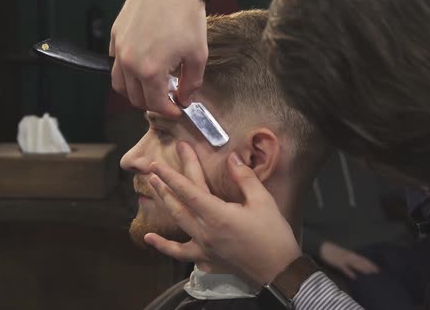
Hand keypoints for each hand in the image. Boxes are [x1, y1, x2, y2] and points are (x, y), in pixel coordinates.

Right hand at [109, 0, 207, 115]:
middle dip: (153, 104)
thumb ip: (191, 83)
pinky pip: (115, 64)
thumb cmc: (186, 15)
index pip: (156, 104)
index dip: (169, 111)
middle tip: (168, 99)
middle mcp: (129, 63)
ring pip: (119, 85)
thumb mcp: (198, 54)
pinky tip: (142, 66)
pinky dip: (126, 72)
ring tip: (152, 87)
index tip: (178, 110)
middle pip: (135, 98)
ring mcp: (119, 49)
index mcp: (150, 71)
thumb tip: (185, 99)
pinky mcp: (116, 36)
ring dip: (135, 92)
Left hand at [145, 142, 301, 287]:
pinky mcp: (206, 258)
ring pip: (177, 221)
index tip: (156, 164)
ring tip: (152, 186)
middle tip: (152, 167)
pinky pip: (180, 252)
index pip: (188, 190)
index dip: (171, 175)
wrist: (279, 271)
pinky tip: (150, 238)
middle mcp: (205, 231)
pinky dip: (163, 246)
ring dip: (164, 202)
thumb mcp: (263, 201)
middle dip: (165, 182)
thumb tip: (232, 158)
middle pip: (179, 202)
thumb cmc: (273, 235)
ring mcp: (203, 247)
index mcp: (217, 215)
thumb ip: (245, 178)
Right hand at [318, 241, 378, 279]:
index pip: (362, 258)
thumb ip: (349, 256)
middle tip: (377, 271)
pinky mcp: (337, 263)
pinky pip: (344, 268)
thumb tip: (356, 261)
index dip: (369, 263)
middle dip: (369, 266)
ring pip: (354, 264)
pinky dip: (349, 272)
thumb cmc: (331, 250)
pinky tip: (354, 277)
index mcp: (349, 253)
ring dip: (362, 268)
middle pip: (360, 261)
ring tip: (369, 273)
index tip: (377, 268)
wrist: (322, 246)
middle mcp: (348, 256)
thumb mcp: (342, 252)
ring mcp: (343, 259)